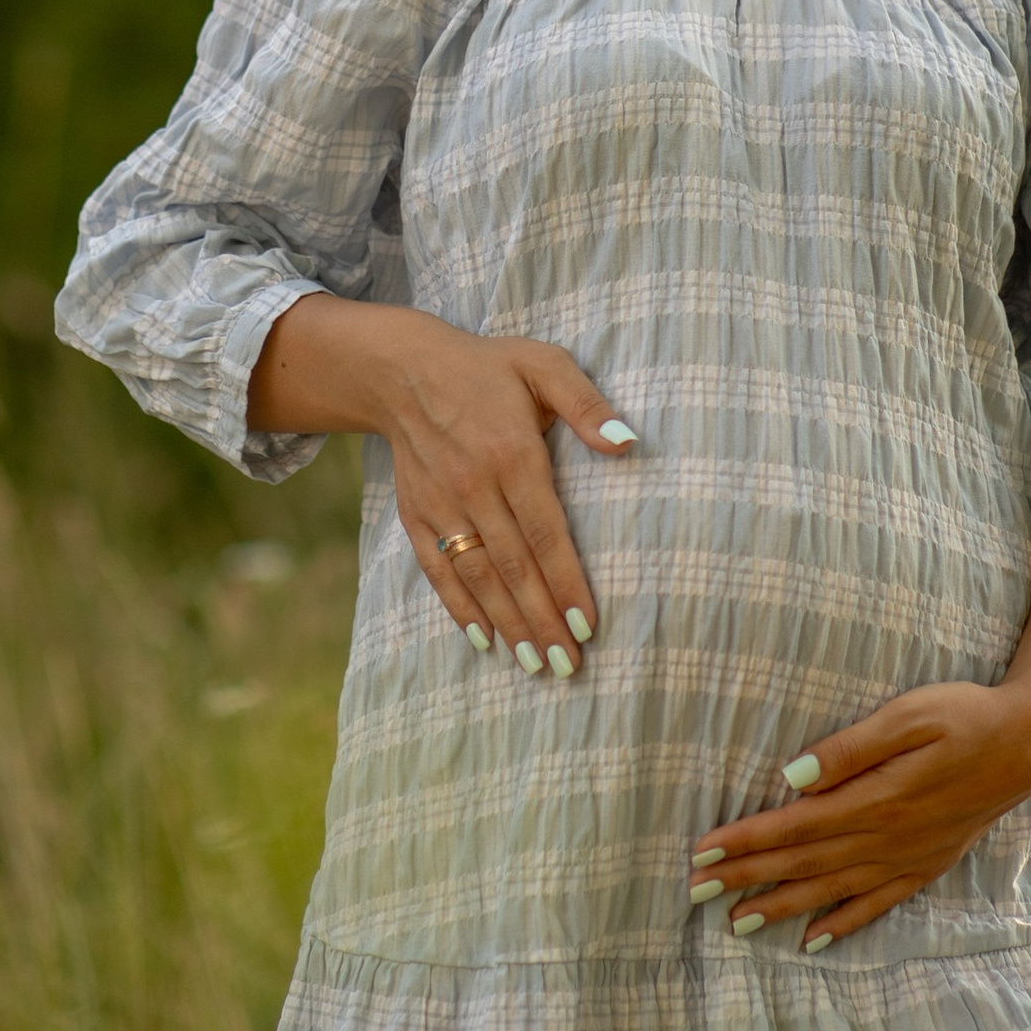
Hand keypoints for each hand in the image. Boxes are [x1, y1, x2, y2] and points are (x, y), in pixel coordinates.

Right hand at [249, 296, 634, 679]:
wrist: (402, 369)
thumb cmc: (487, 368)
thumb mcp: (543, 364)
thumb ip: (586, 404)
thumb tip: (628, 442)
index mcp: (511, 453)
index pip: (546, 533)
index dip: (566, 582)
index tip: (587, 625)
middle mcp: (474, 485)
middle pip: (514, 566)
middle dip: (542, 619)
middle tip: (570, 666)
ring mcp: (441, 504)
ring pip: (477, 575)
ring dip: (507, 623)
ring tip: (535, 663)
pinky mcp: (415, 515)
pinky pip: (437, 569)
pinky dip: (459, 607)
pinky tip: (483, 639)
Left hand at [686, 677, 1030, 947]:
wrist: (1028, 742)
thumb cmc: (963, 714)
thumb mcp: (908, 715)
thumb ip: (850, 748)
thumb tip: (792, 777)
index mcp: (877, 799)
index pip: (795, 825)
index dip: (745, 840)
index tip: (701, 853)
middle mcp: (887, 838)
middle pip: (803, 862)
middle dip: (746, 877)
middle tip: (694, 892)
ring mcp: (907, 857)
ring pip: (831, 890)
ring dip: (781, 906)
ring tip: (735, 923)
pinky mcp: (925, 865)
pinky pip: (876, 904)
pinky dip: (842, 923)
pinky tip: (813, 941)